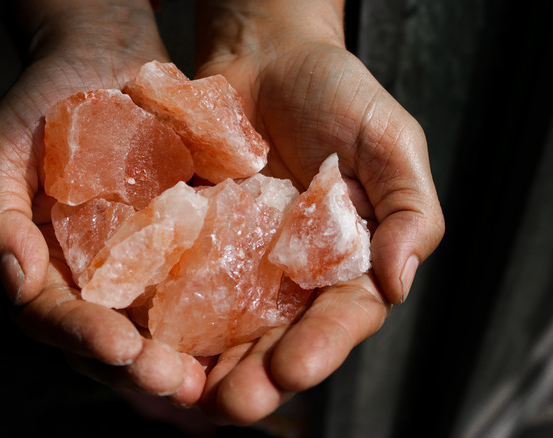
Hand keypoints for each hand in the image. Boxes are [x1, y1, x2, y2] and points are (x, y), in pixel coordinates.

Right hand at [0, 0, 204, 405]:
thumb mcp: (1, 150)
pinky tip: (238, 330)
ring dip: (176, 358)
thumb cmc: (43, 100)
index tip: (121, 348)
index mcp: (36, 267)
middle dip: (136, 367)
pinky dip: (209, 316)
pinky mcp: (173, 250)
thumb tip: (14, 285)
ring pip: (149, 330)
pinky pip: (189, 289)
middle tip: (176, 381)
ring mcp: (129, 270)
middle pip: (103, 340)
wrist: (104, 60)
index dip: (82, 336)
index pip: (51, 317)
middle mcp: (82, 279)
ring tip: (207, 376)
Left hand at [190, 0, 444, 423]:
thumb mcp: (390, 142)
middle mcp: (291, 276)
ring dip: (204, 362)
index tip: (293, 369)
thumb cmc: (338, 95)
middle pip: (277, 338)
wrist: (265, 55)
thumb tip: (399, 281)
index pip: (340, 317)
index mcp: (346, 263)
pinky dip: (162, 309)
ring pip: (223, 326)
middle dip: (256, 375)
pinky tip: (144, 333)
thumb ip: (408, 210)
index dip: (320, 346)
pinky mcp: (191, 241)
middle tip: (231, 402)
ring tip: (184, 388)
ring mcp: (238, 263)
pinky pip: (176, 279)